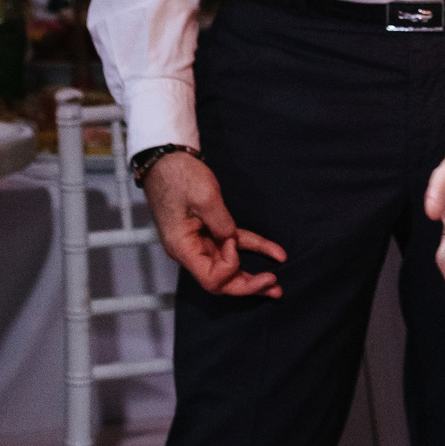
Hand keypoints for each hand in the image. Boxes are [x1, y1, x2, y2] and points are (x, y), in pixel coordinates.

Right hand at [143, 151, 285, 299]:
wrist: (167, 159)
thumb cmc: (180, 176)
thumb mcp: (204, 197)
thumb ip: (222, 224)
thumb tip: (234, 241)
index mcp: (182, 248)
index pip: (211, 278)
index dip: (230, 266)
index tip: (232, 240)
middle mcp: (190, 251)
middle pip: (221, 280)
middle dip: (247, 286)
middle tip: (274, 287)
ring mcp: (200, 242)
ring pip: (229, 267)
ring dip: (253, 276)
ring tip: (277, 286)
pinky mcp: (209, 230)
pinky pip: (234, 244)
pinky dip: (254, 248)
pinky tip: (275, 253)